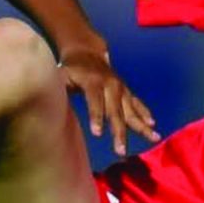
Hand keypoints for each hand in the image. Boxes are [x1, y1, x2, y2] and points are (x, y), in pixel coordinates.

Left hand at [57, 43, 159, 158]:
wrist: (87, 52)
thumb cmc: (70, 69)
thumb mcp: (61, 76)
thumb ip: (59, 90)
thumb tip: (50, 105)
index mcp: (92, 81)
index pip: (94, 101)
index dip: (96, 116)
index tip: (97, 134)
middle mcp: (110, 84)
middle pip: (116, 111)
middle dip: (119, 132)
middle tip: (121, 151)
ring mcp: (120, 88)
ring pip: (131, 110)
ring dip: (142, 126)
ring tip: (153, 138)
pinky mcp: (125, 90)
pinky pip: (137, 104)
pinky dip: (145, 113)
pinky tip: (152, 125)